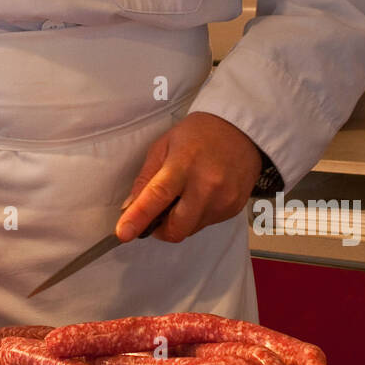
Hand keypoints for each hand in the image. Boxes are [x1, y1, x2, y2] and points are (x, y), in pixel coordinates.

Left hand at [115, 112, 262, 244]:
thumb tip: (130, 207)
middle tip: (156, 215)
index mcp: (184, 164)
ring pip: (190, 229)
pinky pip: (206, 224)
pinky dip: (196, 216)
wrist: (241, 131)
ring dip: (179, 221)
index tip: (123, 233)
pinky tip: (201, 194)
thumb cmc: (199, 134)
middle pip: (177, 228)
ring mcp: (223, 199)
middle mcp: (206, 185)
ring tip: (184, 195)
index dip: (139, 217)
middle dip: (160, 229)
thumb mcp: (163, 145)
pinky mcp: (234, 208)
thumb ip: (146, 178)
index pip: (158, 195)